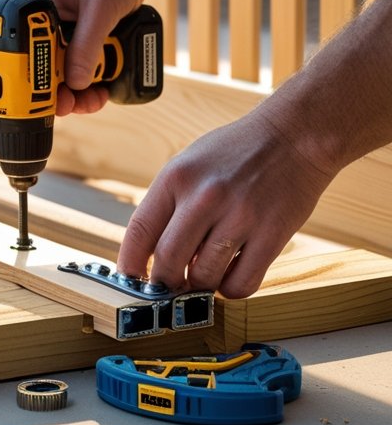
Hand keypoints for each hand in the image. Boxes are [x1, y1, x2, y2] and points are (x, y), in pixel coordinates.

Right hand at [4, 0, 167, 114]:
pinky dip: (86, 75)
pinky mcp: (72, 29)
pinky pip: (72, 59)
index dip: (29, 82)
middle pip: (36, 65)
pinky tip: (101, 85)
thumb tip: (75, 85)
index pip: (13, 52)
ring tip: (97, 96)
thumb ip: (86, 47)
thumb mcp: (101, 8)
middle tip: (81, 103)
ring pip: (56, 67)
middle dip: (59, 90)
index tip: (48, 103)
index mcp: (25, 1)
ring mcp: (53, 23)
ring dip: (77, 87)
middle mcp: (34, 14)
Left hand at [117, 104, 333, 297]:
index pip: (139, 232)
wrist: (294, 135)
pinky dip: (232, 289)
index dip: (129, 265)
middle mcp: (204, 196)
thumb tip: (153, 256)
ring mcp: (240, 216)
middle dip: (164, 284)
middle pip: (167, 263)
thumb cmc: (238, 151)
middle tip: (171, 287)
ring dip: (200, 287)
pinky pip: (242, 284)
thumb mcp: (191, 163)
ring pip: (204, 278)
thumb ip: (171, 205)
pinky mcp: (272, 234)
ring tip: (206, 275)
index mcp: (177, 176)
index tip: (131, 280)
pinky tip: (233, 274)